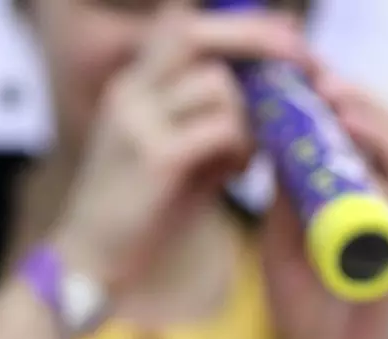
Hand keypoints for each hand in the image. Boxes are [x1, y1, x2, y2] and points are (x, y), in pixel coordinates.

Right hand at [54, 7, 313, 294]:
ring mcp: (136, 123)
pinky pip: (221, 128)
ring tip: (247, 157)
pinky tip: (237, 177)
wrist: (87, 263)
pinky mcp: (153, 158)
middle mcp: (128, 93)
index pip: (184, 27)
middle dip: (256, 39)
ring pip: (217, 84)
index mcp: (132, 87)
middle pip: (195, 33)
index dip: (239, 27)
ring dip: (250, 116)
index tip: (286, 44)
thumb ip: (211, 120)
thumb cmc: (138, 214)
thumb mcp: (173, 154)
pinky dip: (242, 148)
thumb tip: (269, 93)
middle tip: (300, 64)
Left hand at [262, 73, 387, 338]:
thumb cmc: (303, 307)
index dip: (336, 106)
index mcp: (347, 200)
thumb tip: (269, 144)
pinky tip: (357, 156)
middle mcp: (377, 208)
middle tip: (325, 86)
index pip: (354, 139)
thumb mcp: (280, 243)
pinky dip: (384, 176)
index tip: (305, 82)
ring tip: (339, 108)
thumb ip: (282, 201)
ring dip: (374, 129)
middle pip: (387, 139)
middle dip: (359, 105)